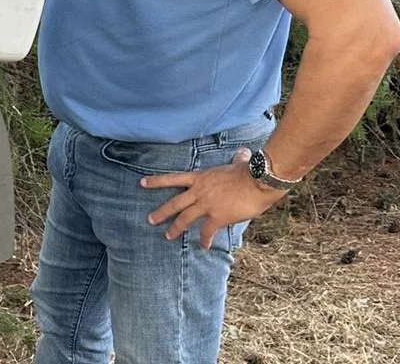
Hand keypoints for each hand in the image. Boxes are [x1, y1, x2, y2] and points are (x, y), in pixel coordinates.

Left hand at [142, 149, 286, 248]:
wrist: (258, 181)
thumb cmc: (250, 171)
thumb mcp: (238, 162)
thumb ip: (237, 159)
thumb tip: (244, 153)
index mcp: (200, 177)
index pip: (173, 178)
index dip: (156, 181)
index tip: (141, 183)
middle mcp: (199, 191)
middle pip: (174, 203)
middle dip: (160, 212)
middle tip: (150, 220)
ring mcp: (206, 205)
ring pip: (184, 218)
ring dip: (175, 228)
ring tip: (167, 236)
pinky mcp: (217, 217)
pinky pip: (206, 231)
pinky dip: (204, 240)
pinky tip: (203, 246)